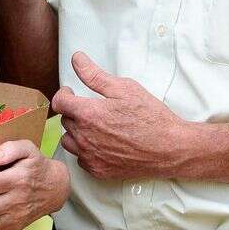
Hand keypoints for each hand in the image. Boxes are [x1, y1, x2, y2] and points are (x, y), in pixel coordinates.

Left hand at [52, 52, 186, 180]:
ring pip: (69, 141)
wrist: (169, 148)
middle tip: (93, 108)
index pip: (59, 103)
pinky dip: (87, 150)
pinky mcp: (97, 170)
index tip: (72, 92)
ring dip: (77, 132)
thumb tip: (76, 59)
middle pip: (65, 120)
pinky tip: (103, 143)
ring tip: (95, 126)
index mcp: (88, 114)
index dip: (64, 94)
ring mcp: (90, 156)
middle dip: (75, 111)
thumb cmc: (150, 116)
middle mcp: (84, 137)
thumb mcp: (124, 88)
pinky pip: (81, 158)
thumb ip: (94, 75)